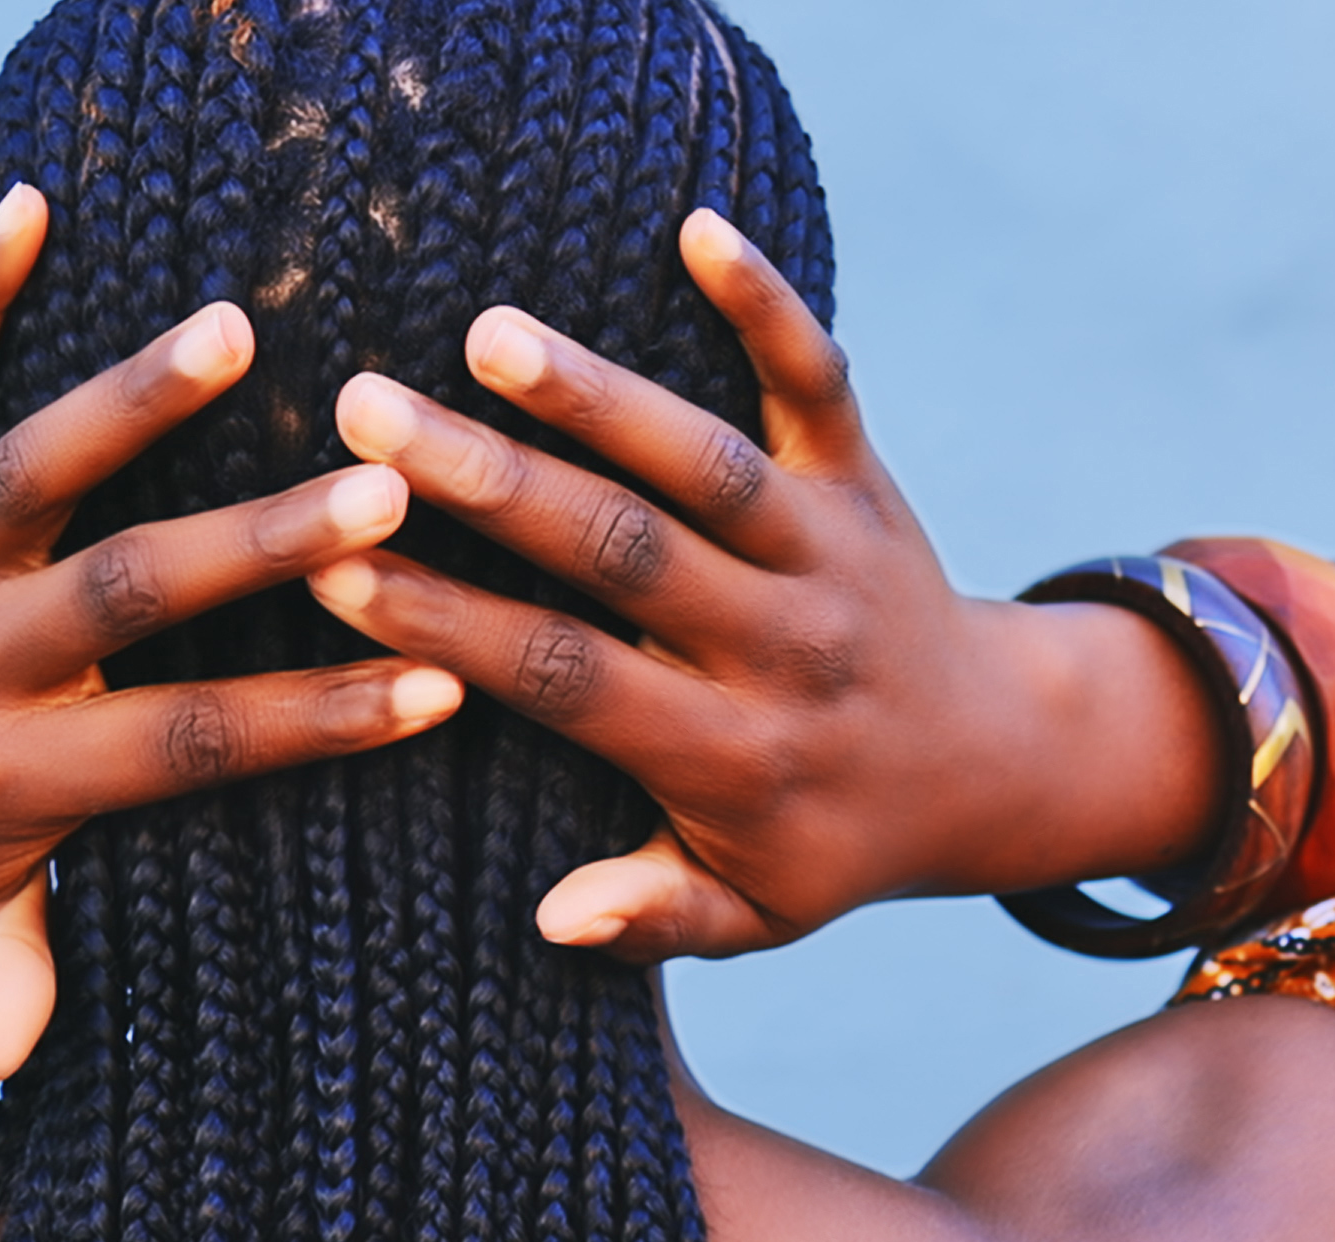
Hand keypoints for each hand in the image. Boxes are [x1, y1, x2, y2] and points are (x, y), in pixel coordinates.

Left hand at [0, 184, 464, 1082]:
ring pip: (28, 470)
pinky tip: (31, 200)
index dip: (307, 722)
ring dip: (124, 397)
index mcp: (10, 775)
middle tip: (379, 495)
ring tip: (232, 328)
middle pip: (122, 594)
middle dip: (251, 548)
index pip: (181, 747)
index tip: (435, 688)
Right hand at [308, 211, 1207, 963]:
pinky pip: (822, 381)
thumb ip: (656, 916)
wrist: (992, 762)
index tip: (342, 575)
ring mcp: (831, 551)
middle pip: (628, 554)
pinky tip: (698, 227)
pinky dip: (769, 305)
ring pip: (710, 464)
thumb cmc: (826, 842)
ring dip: (600, 394)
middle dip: (494, 486)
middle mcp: (785, 645)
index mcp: (735, 756)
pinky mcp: (864, 477)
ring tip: (487, 333)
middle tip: (369, 417)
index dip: (457, 628)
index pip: (574, 683)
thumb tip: (556, 922)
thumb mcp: (751, 915)